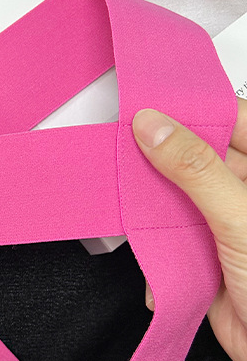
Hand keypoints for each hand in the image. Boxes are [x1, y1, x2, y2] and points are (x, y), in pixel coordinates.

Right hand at [133, 99, 246, 360]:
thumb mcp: (241, 219)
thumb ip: (197, 170)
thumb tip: (156, 127)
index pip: (233, 120)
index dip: (191, 109)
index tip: (148, 105)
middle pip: (197, 157)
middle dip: (159, 157)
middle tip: (125, 147)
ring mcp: (226, 225)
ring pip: (177, 196)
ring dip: (152, 204)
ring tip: (131, 199)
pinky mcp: (205, 256)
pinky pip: (168, 236)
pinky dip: (153, 244)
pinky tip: (151, 249)